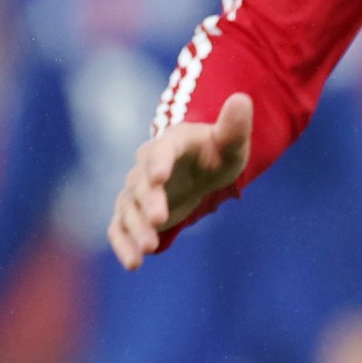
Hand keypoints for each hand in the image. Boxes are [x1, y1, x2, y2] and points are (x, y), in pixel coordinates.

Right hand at [107, 92, 253, 268]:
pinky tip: (132, 264)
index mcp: (170, 144)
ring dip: (135, 228)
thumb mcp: (231, 143)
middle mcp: (146, 167)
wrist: (199, 169)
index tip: (159, 177)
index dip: (158, 163)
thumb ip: (234, 126)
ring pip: (128, 209)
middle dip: (149, 203)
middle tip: (160, 221)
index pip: (160, 152)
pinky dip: (121, 243)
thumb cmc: (217, 153)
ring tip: (147, 250)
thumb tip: (242, 98)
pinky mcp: (133, 212)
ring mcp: (137, 191)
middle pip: (141, 185)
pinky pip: (119, 227)